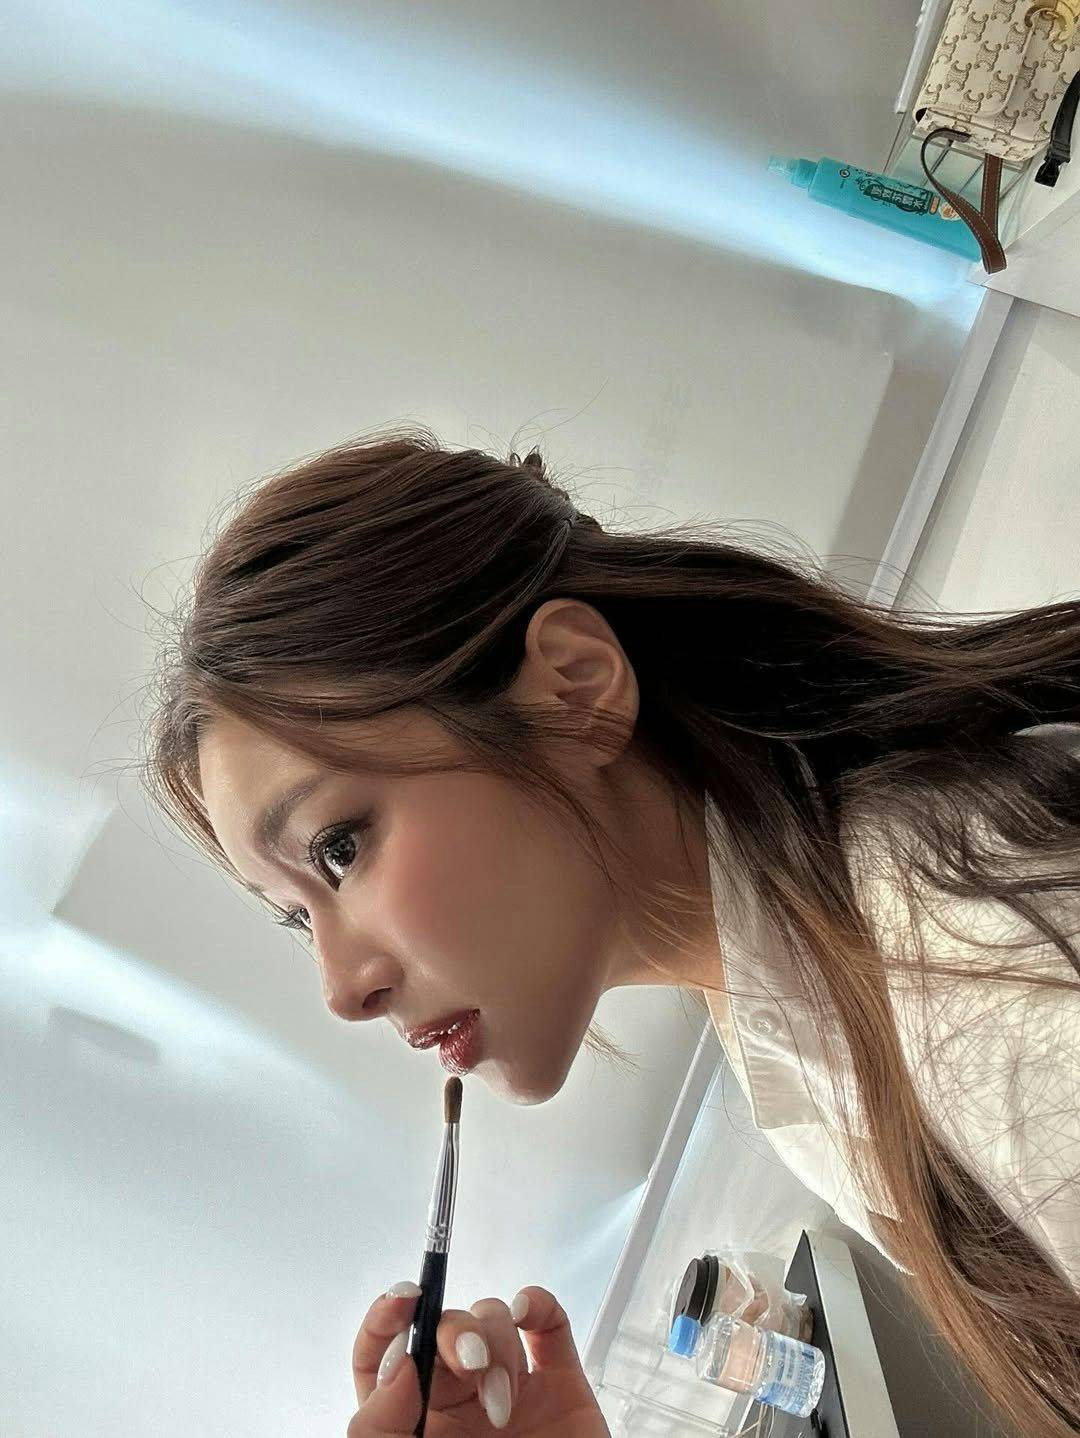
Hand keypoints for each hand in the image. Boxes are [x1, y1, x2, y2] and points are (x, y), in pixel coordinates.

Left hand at [347, 1282, 611, 1436]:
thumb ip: (379, 1429)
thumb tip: (398, 1364)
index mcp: (411, 1423)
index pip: (383, 1354)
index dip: (387, 1319)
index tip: (403, 1301)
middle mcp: (455, 1402)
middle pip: (445, 1329)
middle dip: (455, 1332)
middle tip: (467, 1362)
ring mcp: (511, 1389)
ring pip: (494, 1320)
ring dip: (497, 1346)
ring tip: (505, 1407)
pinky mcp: (560, 1387)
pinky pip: (548, 1323)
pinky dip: (538, 1303)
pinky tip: (528, 1317)